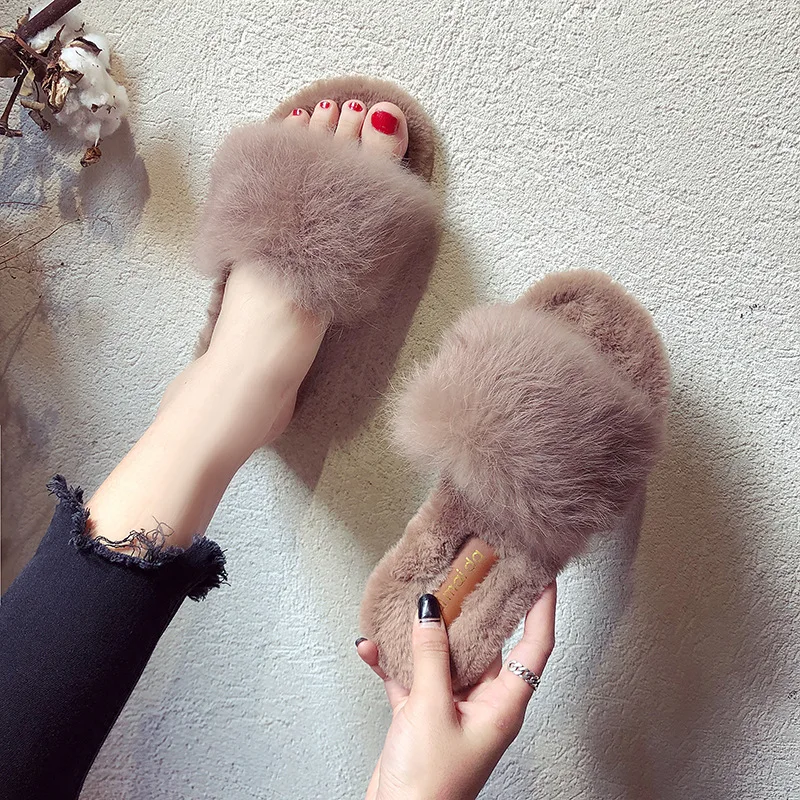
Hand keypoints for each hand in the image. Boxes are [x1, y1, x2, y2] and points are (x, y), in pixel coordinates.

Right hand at [357, 582, 556, 799]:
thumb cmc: (430, 788)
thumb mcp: (431, 711)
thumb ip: (431, 656)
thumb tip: (431, 610)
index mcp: (504, 705)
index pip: (535, 645)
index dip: (542, 607)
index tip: (542, 574)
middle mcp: (483, 703)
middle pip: (487, 644)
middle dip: (475, 607)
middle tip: (470, 571)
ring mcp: (452, 709)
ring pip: (445, 657)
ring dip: (426, 632)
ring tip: (417, 598)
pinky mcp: (422, 716)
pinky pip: (411, 677)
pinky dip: (392, 662)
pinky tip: (373, 646)